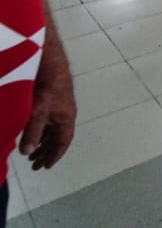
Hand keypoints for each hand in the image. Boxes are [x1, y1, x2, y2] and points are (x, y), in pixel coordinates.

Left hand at [20, 51, 75, 169]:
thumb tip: (26, 151)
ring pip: (49, 129)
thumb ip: (32, 133)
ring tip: (29, 152)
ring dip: (41, 142)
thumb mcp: (39, 113)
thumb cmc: (49, 87)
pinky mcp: (48, 100)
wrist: (48, 64)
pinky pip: (45, 121)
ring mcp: (56, 107)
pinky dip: (37, 130)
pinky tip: (28, 133)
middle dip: (46, 152)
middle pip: (56, 138)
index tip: (46, 166)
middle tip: (34, 165)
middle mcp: (63, 114)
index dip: (55, 155)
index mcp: (66, 118)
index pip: (63, 142)